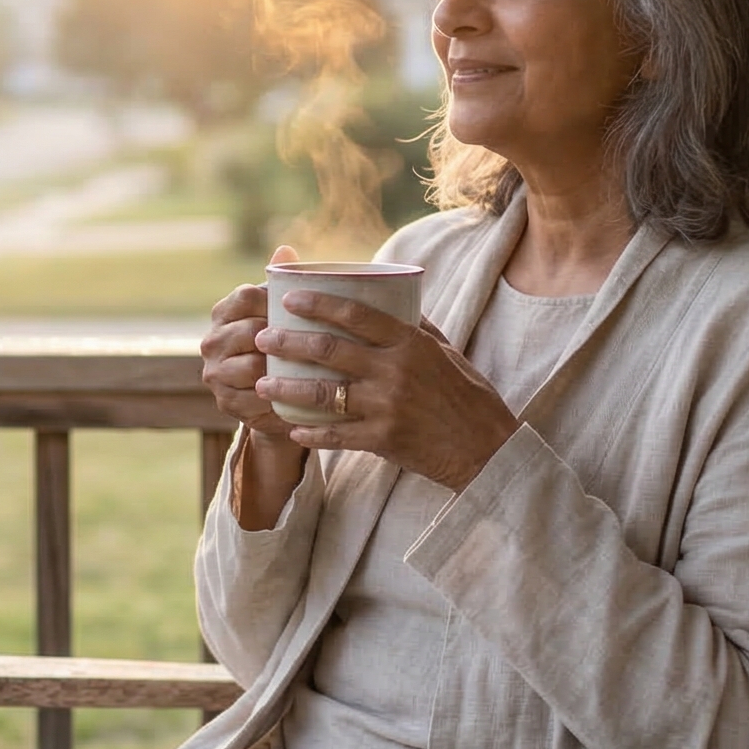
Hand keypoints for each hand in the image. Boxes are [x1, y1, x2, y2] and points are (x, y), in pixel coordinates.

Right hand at [200, 244, 301, 443]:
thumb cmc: (282, 344)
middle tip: (315, 342)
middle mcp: (212, 341)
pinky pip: (253, 398)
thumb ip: (282, 282)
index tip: (303, 309)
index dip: (275, 301)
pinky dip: (277, 397)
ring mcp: (215, 373)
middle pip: (249, 331)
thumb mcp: (282, 313)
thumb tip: (285, 249)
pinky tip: (297, 394)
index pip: (245, 296)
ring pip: (251, 367)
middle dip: (283, 338)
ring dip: (280, 369)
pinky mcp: (225, 402)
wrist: (274, 397)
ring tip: (308, 369)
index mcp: (224, 312)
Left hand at [254, 289, 519, 489]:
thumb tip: (394, 302)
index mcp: (411, 343)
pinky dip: (311, 432)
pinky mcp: (383, 439)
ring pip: (324, 393)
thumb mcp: (447, 354)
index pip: (356, 315)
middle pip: (330, 350)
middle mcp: (396, 370)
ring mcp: (387, 406)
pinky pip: (336, 436)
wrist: (487, 448)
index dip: (318, 304)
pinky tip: (292, 427)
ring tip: (262, 383)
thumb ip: (417, 329)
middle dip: (288, 342)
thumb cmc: (468, 397)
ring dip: (288, 387)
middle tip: (262, 338)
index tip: (288, 299)